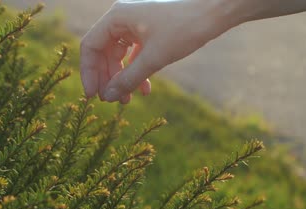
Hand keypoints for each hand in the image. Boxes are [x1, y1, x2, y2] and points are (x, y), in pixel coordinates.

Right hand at [80, 0, 240, 102]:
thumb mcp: (154, 58)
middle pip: (103, 53)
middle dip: (108, 79)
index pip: (90, 46)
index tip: (93, 95)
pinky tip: (145, 89)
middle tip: (112, 101)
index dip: (89, 73)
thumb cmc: (185, 27)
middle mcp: (122, 18)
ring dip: (122, 78)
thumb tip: (108, 96)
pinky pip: (134, 54)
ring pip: (118, 56)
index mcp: (117, 17)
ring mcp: (135, 24)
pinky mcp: (148, 31)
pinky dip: (136, 71)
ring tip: (128, 100)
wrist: (216, 11)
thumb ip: (128, 78)